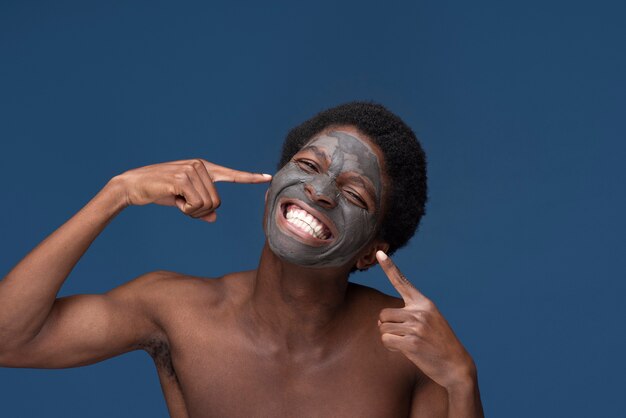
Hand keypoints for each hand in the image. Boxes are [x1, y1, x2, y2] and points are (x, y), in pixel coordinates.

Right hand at [113, 158, 271, 222]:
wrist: (132, 185)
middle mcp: (200, 166)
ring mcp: (192, 170)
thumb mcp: (183, 202)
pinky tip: (173, 198)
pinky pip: (196, 205)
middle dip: (199, 211)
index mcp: (204, 168)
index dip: (249, 178)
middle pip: (217, 202)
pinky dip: (185, 209)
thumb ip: (201, 208)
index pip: (231, 174)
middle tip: (181, 203)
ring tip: (175, 198)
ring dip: (191, 210)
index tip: (267, 178)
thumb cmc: (160, 192)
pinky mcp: (182, 178)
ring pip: (208, 205)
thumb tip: (214, 218)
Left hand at [376, 251, 475, 389]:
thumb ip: (410, 314)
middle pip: (383, 313)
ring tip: (408, 343)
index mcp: (424, 303)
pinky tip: (405, 350)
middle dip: (387, 326)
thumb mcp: (430, 320)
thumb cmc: (439, 343)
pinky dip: (391, 347)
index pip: (402, 282)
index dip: (389, 267)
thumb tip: (381, 320)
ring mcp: (416, 327)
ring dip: (390, 338)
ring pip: (383, 328)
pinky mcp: (411, 343)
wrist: (456, 365)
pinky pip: (386, 340)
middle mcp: (420, 311)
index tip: (380, 252)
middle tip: (402, 335)